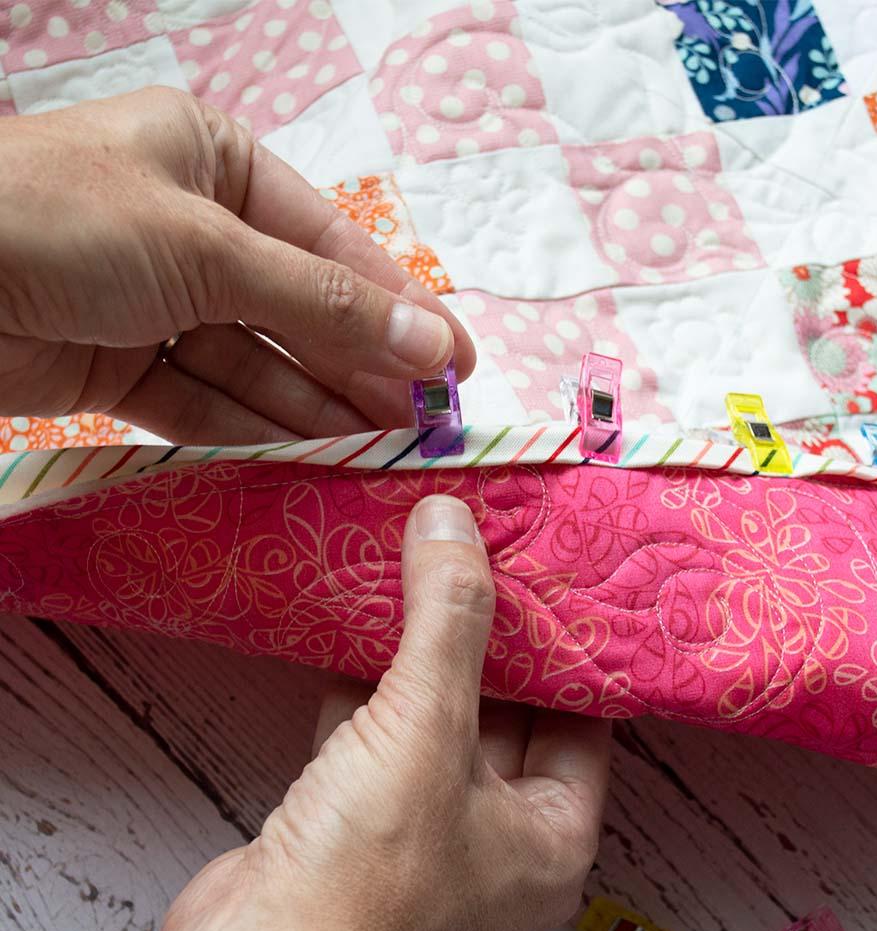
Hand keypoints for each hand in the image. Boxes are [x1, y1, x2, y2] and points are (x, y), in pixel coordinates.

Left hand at [0, 88, 474, 443]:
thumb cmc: (58, 221)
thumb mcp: (206, 247)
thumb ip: (322, 303)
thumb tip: (432, 343)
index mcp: (218, 165)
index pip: (333, 247)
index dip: (401, 309)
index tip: (458, 367)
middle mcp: (194, 232)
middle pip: (300, 312)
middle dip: (361, 369)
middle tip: (423, 427)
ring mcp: (157, 303)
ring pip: (258, 365)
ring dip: (315, 409)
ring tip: (377, 452)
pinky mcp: (121, 366)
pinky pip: (207, 402)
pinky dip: (254, 431)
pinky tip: (309, 458)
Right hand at [121, 495, 610, 930]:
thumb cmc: (366, 875)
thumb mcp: (427, 727)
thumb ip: (447, 620)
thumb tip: (452, 520)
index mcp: (551, 835)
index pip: (580, 716)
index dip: (565, 643)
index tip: (550, 573)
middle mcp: (496, 836)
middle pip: (504, 709)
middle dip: (486, 636)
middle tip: (484, 554)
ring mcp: (422, 830)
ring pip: (433, 718)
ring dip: (420, 653)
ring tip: (424, 568)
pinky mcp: (357, 821)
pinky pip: (376, 733)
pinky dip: (366, 682)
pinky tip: (357, 622)